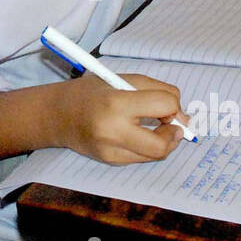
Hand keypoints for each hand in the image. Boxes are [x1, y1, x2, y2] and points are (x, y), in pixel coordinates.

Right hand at [51, 73, 187, 164]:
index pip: (165, 107)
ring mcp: (110, 150)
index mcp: (116, 103)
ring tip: (154, 127)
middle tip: (170, 124)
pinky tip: (135, 134)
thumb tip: (184, 117)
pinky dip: (146, 146)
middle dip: (174, 134)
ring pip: (155, 154)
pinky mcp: (110, 161)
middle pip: (162, 145)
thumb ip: (157, 91)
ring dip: (163, 141)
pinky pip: (141, 157)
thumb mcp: (122, 78)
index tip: (168, 104)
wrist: (57, 114)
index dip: (173, 105)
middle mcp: (112, 131)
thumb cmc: (92, 91)